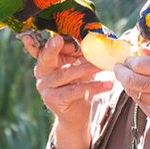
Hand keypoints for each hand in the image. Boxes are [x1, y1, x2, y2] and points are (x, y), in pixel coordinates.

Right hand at [20, 33, 113, 148]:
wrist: (77, 113)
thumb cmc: (78, 84)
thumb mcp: (79, 66)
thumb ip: (80, 53)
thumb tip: (94, 40)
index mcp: (46, 60)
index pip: (41, 47)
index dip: (44, 41)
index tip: (52, 35)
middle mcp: (41, 72)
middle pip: (46, 57)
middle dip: (52, 48)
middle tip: (59, 39)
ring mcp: (45, 87)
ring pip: (67, 74)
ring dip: (87, 68)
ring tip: (104, 66)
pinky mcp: (53, 99)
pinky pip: (75, 90)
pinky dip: (93, 86)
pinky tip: (108, 84)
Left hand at [113, 48, 149, 142]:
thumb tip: (142, 49)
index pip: (143, 64)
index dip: (132, 60)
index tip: (129, 57)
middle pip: (133, 78)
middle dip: (121, 71)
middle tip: (118, 66)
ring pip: (133, 92)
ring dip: (126, 83)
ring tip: (124, 76)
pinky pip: (140, 103)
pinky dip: (136, 94)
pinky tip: (137, 89)